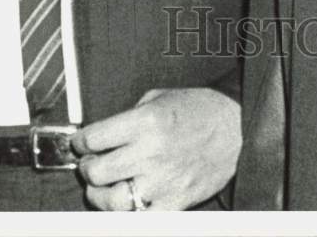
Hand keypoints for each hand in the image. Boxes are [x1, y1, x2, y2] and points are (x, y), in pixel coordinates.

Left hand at [71, 87, 240, 210]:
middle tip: (91, 163)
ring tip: (103, 187)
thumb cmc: (199, 108)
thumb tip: (102, 134)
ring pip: (112, 201)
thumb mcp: (160, 97)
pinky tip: (127, 201)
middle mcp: (151, 152)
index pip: (94, 137)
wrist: (236, 125)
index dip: (80, 141)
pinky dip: (127, 213)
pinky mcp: (176, 202)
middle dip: (88, 168)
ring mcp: (163, 181)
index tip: (80, 143)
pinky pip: (140, 218)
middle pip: (98, 171)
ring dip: (99, 195)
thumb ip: (130, 114)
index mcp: (146, 121)